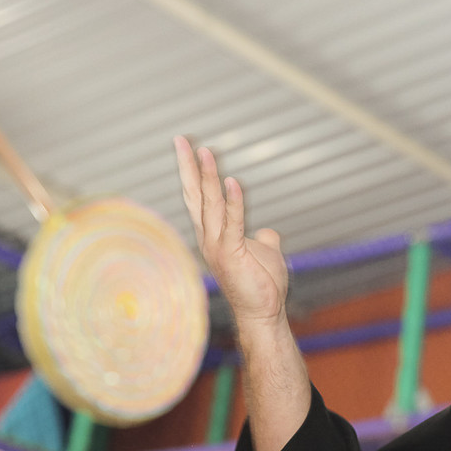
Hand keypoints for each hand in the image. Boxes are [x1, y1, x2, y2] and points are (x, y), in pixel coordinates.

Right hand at [174, 136, 288, 328]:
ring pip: (210, 204)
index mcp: (213, 234)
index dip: (193, 172)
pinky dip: (233, 201)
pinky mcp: (231, 253)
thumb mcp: (264, 253)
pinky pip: (232, 222)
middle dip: (188, 167)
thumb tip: (269, 233)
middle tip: (181, 139)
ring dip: (208, 176)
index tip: (188, 147)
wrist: (263, 311)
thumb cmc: (261, 284)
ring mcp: (217, 245)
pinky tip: (232, 181)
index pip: (199, 197)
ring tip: (205, 151)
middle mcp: (209, 237)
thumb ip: (264, 240)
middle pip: (195, 195)